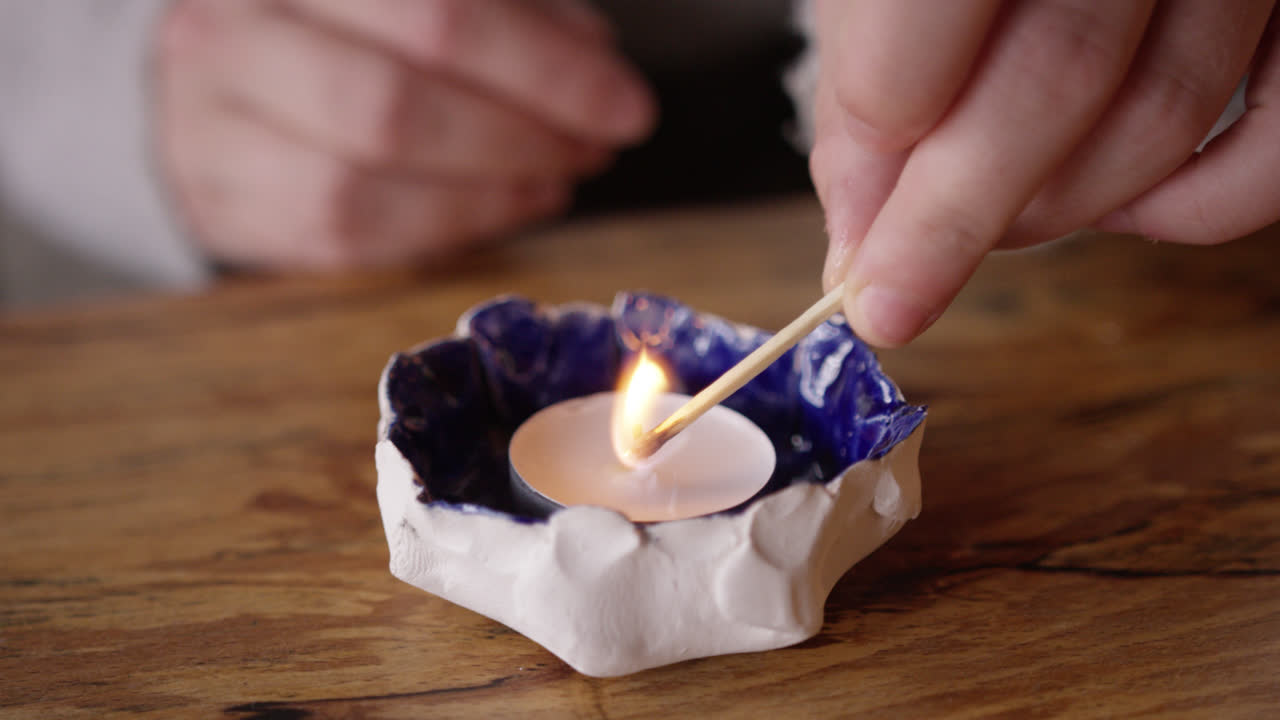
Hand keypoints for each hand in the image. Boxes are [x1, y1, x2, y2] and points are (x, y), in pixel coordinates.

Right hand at [155, 0, 654, 268]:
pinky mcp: (222, 202)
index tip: (627, 107)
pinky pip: (347, 237)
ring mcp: (210, 123)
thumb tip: (595, 60)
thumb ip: (504, 12)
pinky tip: (505, 206)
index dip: (548, 69)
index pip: (440, 12)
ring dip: (489, 195)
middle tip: (595, 149)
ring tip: (558, 180)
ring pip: (364, 185)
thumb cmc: (338, 24)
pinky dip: (445, 229)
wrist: (205, 80)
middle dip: (522, 139)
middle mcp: (232, 32)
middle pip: (396, 105)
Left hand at [810, 0, 1279, 346]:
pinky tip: (1118, 215)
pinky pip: (1273, 142)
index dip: (884, 127)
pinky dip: (1195, 206)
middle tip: (890, 298)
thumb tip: (860, 230)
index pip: (936, 11)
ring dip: (1054, 213)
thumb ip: (866, 82)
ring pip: (1162, 117)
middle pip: (1056, 78)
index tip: (852, 222)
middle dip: (951, 220)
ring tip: (988, 223)